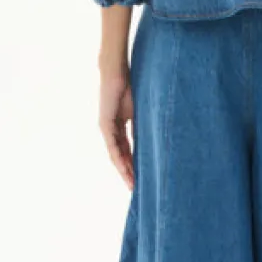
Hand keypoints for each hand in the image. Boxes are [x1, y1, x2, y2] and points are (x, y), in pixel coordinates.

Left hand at [99, 66, 134, 189]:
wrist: (116, 72)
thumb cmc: (130, 86)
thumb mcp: (140, 111)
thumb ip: (143, 125)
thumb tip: (156, 137)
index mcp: (120, 126)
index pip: (127, 150)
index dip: (134, 164)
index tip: (142, 178)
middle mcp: (111, 130)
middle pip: (121, 156)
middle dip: (129, 173)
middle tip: (137, 189)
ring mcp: (106, 129)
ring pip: (116, 155)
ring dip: (124, 171)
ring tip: (132, 184)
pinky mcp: (105, 125)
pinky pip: (113, 147)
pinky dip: (119, 159)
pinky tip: (125, 170)